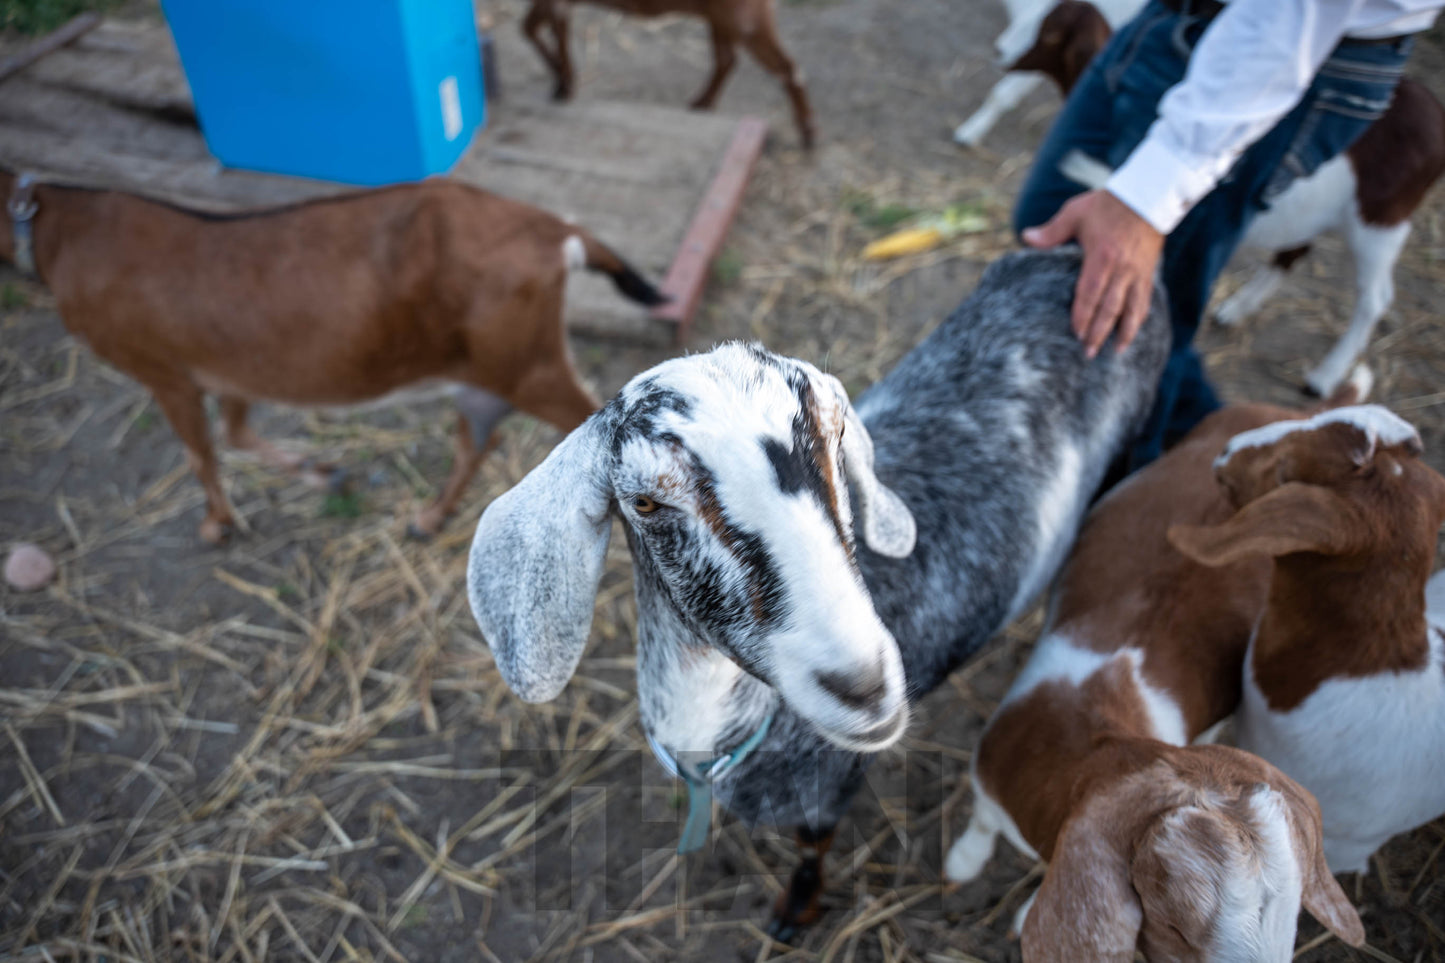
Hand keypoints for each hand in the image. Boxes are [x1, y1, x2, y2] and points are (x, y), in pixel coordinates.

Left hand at [1022, 189, 1163, 358]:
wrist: (1148, 195)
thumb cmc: (1107, 204)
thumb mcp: (1076, 212)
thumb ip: (1052, 230)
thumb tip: (1026, 238)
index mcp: (1102, 256)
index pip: (1090, 292)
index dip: (1083, 315)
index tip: (1076, 333)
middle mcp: (1122, 269)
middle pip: (1110, 307)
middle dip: (1099, 332)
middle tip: (1088, 353)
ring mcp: (1138, 272)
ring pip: (1132, 309)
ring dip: (1123, 332)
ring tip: (1116, 352)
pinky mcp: (1148, 272)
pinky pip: (1145, 301)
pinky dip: (1139, 319)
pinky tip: (1132, 333)